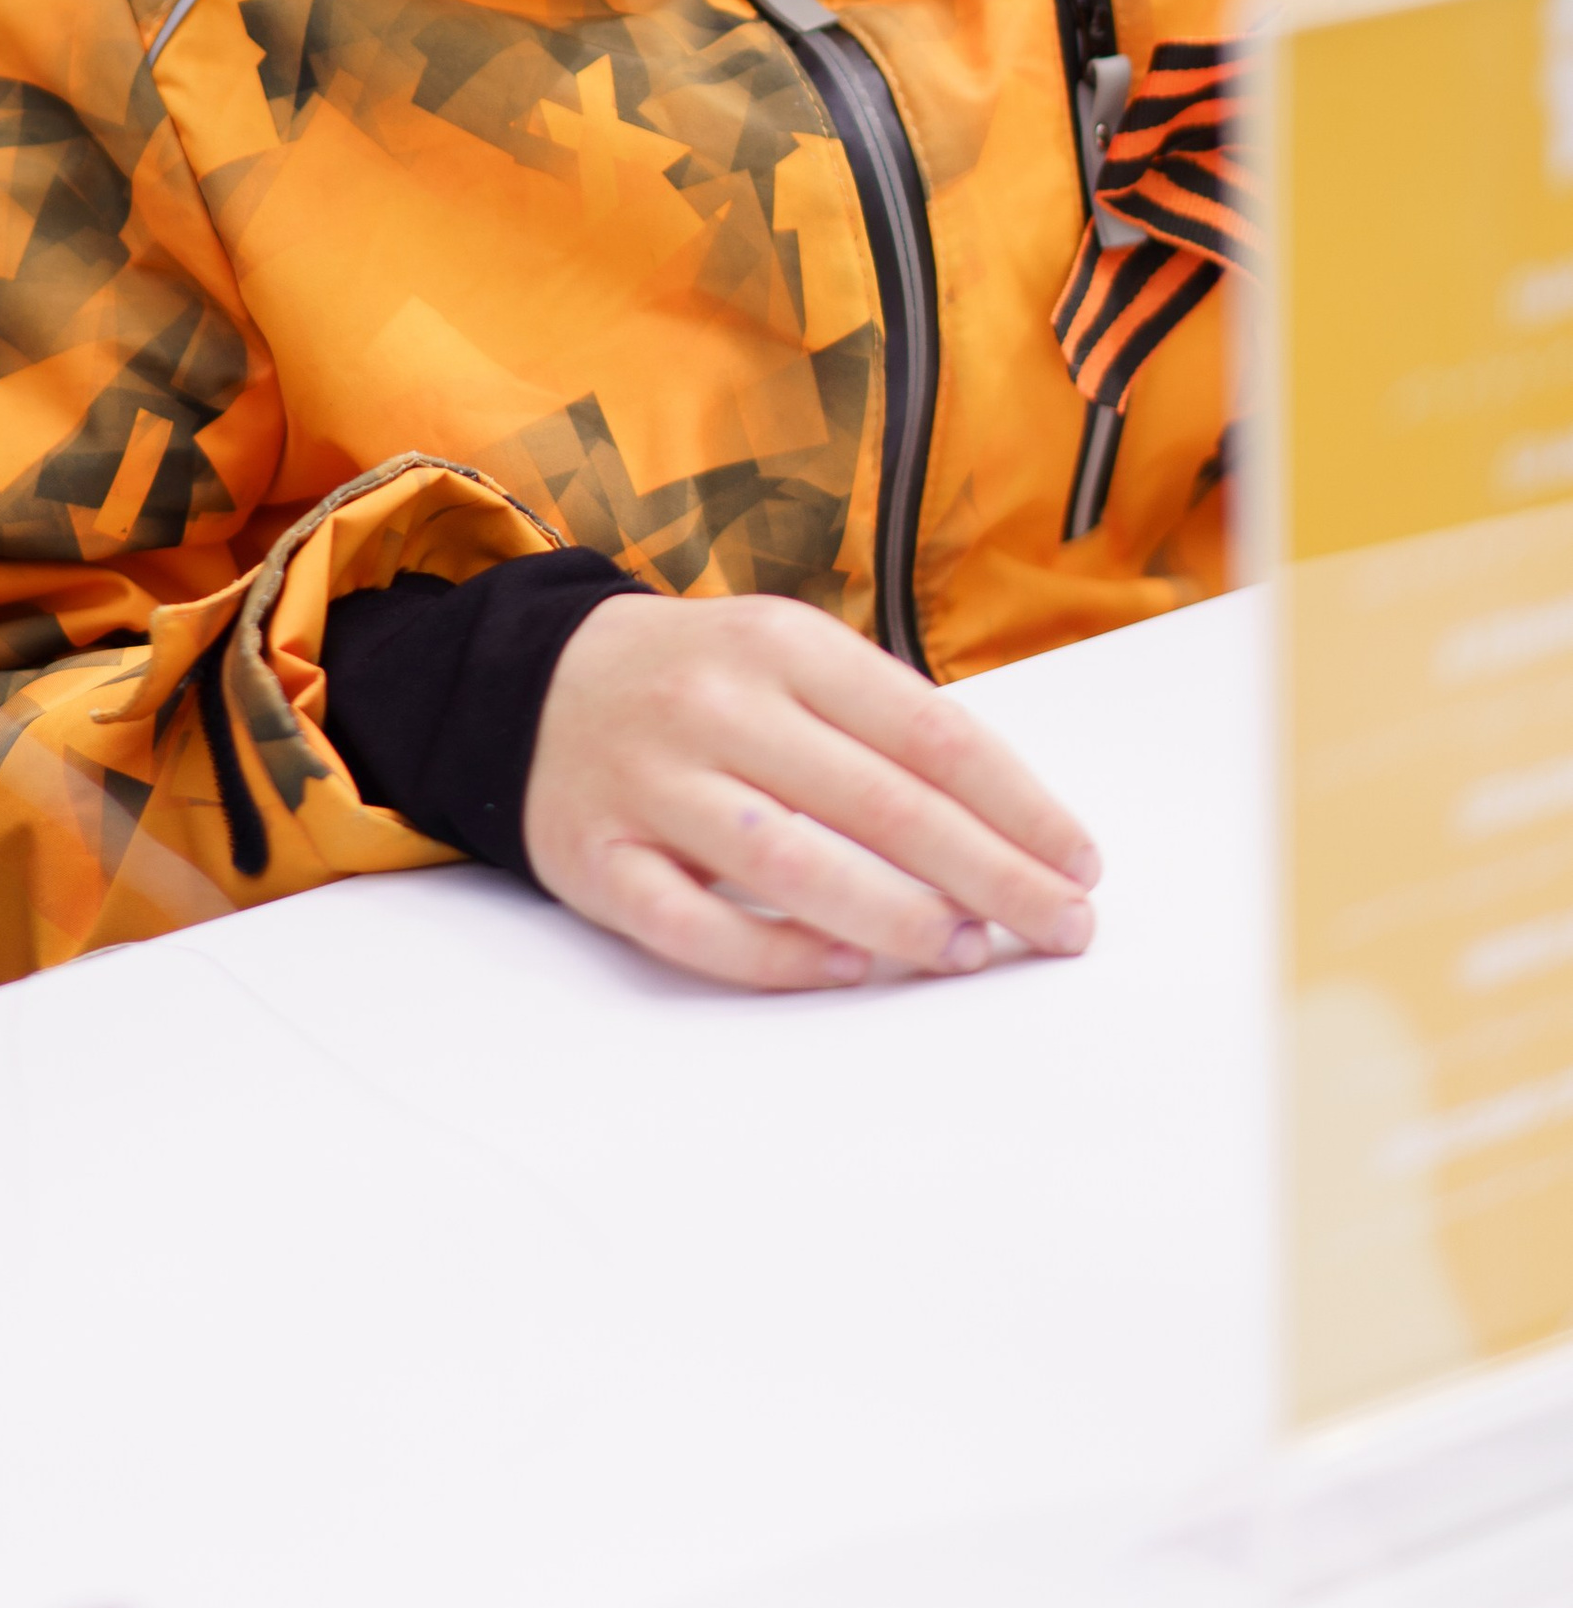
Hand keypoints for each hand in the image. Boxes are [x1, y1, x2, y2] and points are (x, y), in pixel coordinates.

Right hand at [524, 593, 1099, 991]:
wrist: (530, 683)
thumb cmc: (695, 681)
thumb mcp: (785, 655)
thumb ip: (878, 722)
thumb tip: (1007, 826)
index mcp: (779, 642)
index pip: (929, 728)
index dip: (1018, 804)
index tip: (1077, 859)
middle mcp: (716, 704)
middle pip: (880, 802)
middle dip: (992, 875)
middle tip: (1061, 925)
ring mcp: (651, 781)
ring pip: (794, 865)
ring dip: (901, 920)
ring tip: (972, 951)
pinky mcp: (598, 856)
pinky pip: (697, 927)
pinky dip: (782, 954)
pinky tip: (850, 965)